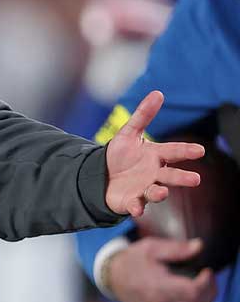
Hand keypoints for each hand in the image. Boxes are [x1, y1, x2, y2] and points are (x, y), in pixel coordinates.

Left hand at [104, 90, 205, 216]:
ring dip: (160, 192)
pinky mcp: (132, 202)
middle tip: (195, 179)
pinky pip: (135, 205)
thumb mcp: (129, 133)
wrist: (101, 176)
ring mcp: (144, 189)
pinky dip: (136, 207)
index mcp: (156, 156)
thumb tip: (157, 93)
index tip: (199, 151)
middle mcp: (154, 174)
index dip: (186, 151)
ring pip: (156, 192)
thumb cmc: (120, 155)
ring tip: (162, 191)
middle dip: (182, 177)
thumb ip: (143, 115)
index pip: (173, 151)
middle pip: (171, 175)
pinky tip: (136, 208)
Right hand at [105, 237, 216, 301]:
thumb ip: (177, 248)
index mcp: (158, 286)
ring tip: (204, 286)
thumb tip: (199, 246)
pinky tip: (196, 297)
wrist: (113, 278)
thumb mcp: (151, 248)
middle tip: (208, 276)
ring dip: (206, 301)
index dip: (207, 281)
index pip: (193, 291)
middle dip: (210, 290)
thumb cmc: (133, 260)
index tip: (206, 270)